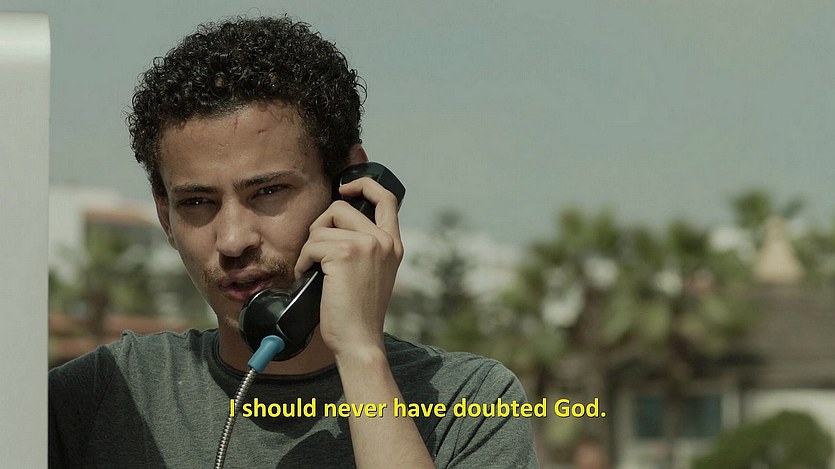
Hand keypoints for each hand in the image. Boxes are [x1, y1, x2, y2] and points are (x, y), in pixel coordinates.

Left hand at [293, 176, 403, 357]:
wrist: (359, 340)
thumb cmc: (358, 312)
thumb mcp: (373, 273)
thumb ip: (365, 245)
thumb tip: (333, 220)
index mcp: (393, 244)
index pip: (386, 198)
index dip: (364, 184)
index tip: (345, 188)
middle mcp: (384, 241)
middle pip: (341, 207)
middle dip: (320, 227)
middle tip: (317, 254)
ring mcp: (367, 245)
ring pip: (322, 225)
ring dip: (310, 248)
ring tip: (314, 271)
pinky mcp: (346, 253)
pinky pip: (312, 244)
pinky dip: (303, 261)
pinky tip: (308, 278)